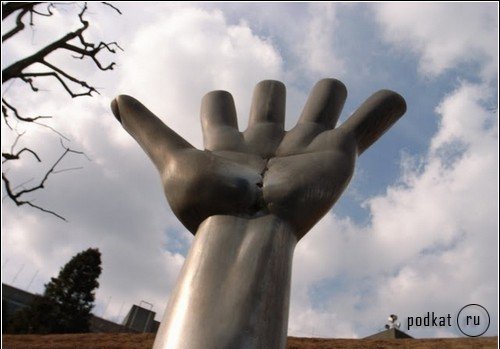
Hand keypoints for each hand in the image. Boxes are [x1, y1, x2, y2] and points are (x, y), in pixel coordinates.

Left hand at [111, 79, 405, 238]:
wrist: (251, 235)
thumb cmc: (211, 206)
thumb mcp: (172, 162)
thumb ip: (147, 130)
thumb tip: (115, 98)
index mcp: (232, 141)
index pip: (220, 104)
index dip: (216, 105)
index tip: (214, 115)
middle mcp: (270, 141)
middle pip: (274, 93)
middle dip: (271, 92)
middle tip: (270, 105)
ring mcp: (306, 146)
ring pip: (324, 102)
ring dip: (328, 94)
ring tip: (330, 98)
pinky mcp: (337, 156)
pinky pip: (367, 126)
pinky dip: (381, 112)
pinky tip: (395, 98)